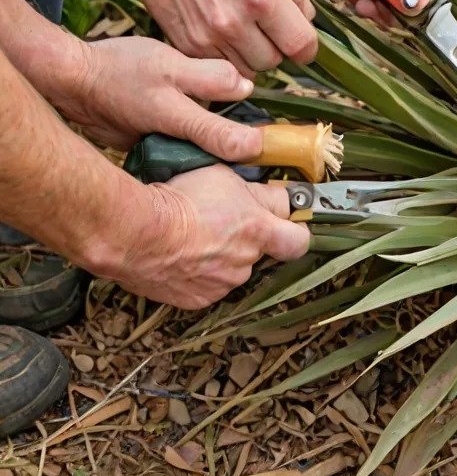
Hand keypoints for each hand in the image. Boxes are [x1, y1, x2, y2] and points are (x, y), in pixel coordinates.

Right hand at [47, 35, 262, 155]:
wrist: (73, 81)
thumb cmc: (119, 66)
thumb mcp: (169, 61)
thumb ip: (209, 75)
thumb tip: (245, 86)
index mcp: (179, 119)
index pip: (225, 141)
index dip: (252, 144)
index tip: (270, 140)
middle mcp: (171, 143)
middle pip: (216, 155)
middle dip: (239, 153)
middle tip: (262, 144)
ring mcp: (158, 150)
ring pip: (200, 152)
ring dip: (217, 147)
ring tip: (233, 134)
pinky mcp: (149, 149)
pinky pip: (180, 146)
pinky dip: (191, 139)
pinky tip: (193, 123)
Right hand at [98, 166, 308, 309]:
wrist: (136, 233)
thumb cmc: (180, 198)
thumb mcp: (227, 176)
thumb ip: (259, 191)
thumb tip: (277, 195)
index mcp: (260, 231)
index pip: (299, 239)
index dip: (295, 230)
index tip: (287, 221)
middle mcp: (246, 262)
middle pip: (262, 251)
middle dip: (251, 238)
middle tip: (227, 221)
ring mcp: (222, 284)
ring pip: (233, 268)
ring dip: (223, 255)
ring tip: (197, 236)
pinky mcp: (198, 299)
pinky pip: (208, 285)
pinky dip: (199, 272)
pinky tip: (182, 255)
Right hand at [125, 0, 318, 76]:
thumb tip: (308, 19)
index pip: (301, 45)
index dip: (307, 47)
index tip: (302, 42)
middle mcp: (236, 21)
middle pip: (275, 61)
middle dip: (277, 48)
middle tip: (267, 28)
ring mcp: (208, 36)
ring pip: (247, 70)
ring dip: (251, 55)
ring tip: (243, 30)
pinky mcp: (186, 43)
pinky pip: (219, 67)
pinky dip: (226, 58)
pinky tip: (221, 34)